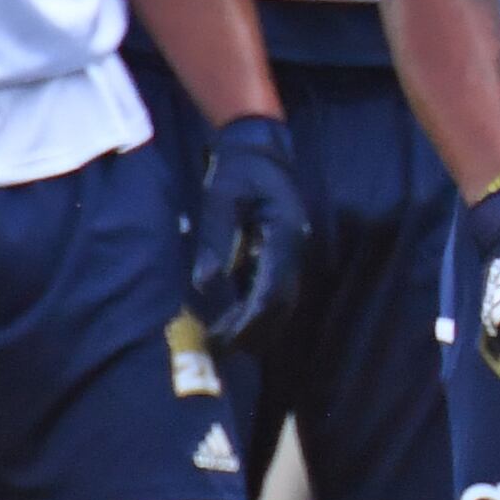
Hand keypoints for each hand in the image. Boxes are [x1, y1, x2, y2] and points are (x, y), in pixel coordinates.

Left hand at [189, 115, 308, 346]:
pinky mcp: (283, 256)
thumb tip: (204, 285)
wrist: (262, 150)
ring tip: (222, 344)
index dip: (251, 320)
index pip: (272, 289)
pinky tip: (233, 323)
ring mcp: (292, 254)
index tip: (227, 339)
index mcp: (284, 234)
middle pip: (281, 305)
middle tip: (218, 350)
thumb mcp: (220, 197)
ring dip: (256, 326)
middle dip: (253, 332)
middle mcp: (295, 249)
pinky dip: (257, 312)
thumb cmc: (239, 170)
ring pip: (282, 304)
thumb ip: (215, 239)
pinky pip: (274, 292)